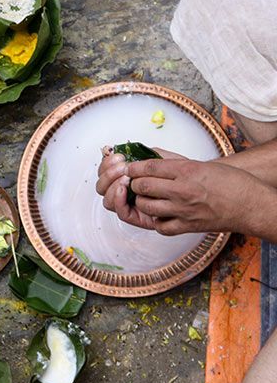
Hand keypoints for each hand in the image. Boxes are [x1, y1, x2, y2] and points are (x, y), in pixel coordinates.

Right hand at [95, 147, 184, 229]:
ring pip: (108, 200)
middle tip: (121, 167)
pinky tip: (124, 188)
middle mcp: (126, 193)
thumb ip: (145, 155)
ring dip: (112, 186)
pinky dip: (118, 200)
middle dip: (107, 174)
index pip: (106, 172)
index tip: (117, 156)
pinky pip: (122, 213)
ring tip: (125, 177)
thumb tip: (122, 149)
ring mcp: (132, 206)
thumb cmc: (189, 176)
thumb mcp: (165, 159)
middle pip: (102, 187)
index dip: (106, 164)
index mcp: (129, 177)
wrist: (206, 190)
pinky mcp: (140, 218)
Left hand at [123, 158, 269, 235]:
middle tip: (134, 183)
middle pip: (144, 186)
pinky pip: (160, 226)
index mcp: (188, 170)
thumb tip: (150, 156)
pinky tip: (159, 214)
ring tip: (145, 198)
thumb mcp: (201, 164)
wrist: (251, 205)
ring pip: (147, 206)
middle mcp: (184, 190)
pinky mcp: (188, 226)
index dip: (135, 167)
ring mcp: (184, 210)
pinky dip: (156, 220)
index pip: (150, 166)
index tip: (130, 167)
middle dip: (134, 184)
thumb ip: (174, 162)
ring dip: (141, 201)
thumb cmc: (230, 183)